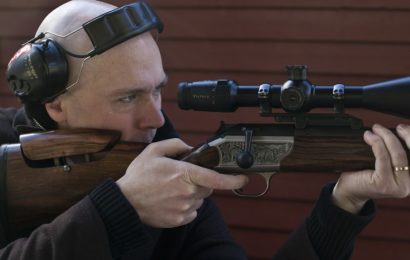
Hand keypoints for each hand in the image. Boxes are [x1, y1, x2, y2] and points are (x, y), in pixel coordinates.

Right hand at [116, 138, 247, 227]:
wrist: (125, 202)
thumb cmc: (139, 177)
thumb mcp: (154, 151)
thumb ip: (175, 145)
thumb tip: (190, 148)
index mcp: (184, 174)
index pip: (215, 178)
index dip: (233, 179)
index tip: (243, 178)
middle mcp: (187, 192)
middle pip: (208, 187)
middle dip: (201, 181)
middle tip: (182, 178)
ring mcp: (184, 208)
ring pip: (200, 199)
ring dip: (192, 194)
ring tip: (172, 190)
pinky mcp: (179, 220)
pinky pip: (192, 211)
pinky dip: (186, 205)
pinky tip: (171, 200)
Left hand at [332, 124, 409, 213]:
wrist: (349, 191)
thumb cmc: (365, 175)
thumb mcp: (385, 163)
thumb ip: (393, 152)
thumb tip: (398, 130)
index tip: (402, 127)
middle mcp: (408, 184)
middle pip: (409, 152)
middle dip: (399, 135)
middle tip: (383, 127)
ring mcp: (398, 186)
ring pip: (397, 154)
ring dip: (385, 137)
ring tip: (374, 130)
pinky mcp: (385, 184)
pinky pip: (383, 158)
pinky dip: (377, 144)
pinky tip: (369, 137)